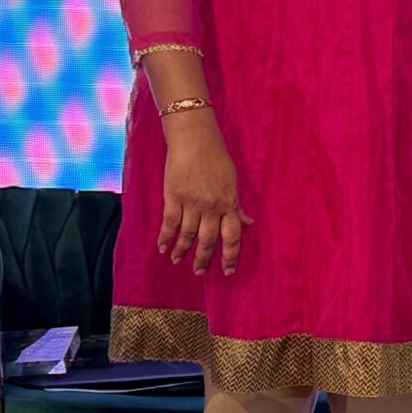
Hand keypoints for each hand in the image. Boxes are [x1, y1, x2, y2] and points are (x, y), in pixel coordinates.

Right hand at [156, 112, 250, 276]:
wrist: (195, 140)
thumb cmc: (217, 158)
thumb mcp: (233, 181)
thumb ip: (237, 205)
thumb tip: (248, 222)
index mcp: (229, 203)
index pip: (232, 236)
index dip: (230, 255)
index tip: (228, 270)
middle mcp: (212, 207)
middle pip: (209, 240)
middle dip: (204, 259)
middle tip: (199, 272)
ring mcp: (192, 203)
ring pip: (188, 235)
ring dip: (182, 251)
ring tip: (178, 262)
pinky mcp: (174, 197)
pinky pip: (170, 223)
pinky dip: (166, 237)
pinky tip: (163, 247)